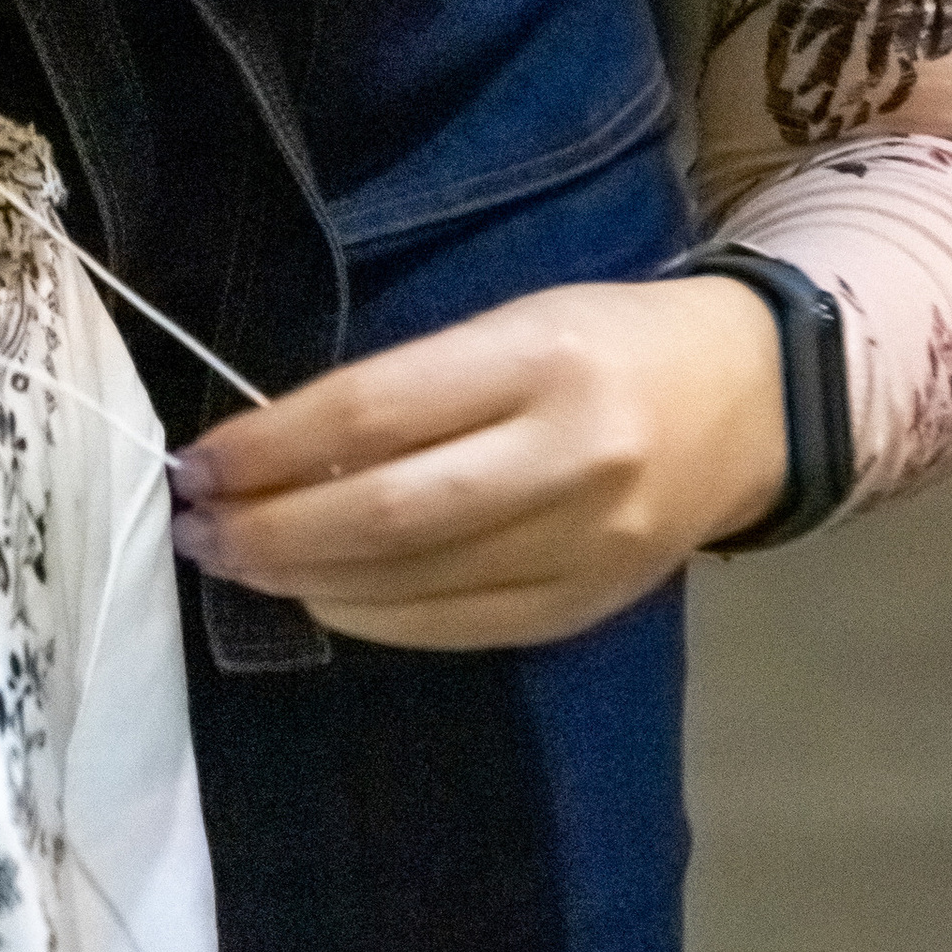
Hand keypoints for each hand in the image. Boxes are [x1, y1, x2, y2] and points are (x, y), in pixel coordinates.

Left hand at [169, 278, 788, 646]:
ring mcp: (588, 544)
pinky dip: (376, 619)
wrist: (751, 401)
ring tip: (243, 564)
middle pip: (388, 514)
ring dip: (308, 581)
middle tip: (201, 530)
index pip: (375, 412)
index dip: (272, 446)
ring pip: (416, 585)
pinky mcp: (592, 605)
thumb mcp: (514, 324)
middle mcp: (570, 456)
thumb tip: (276, 454)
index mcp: (541, 359)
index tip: (200, 461)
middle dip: (273, 530)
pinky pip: (461, 627)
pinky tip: (325, 598)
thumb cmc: (607, 343)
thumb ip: (410, 387)